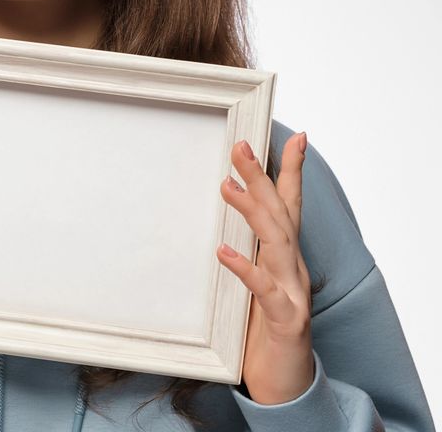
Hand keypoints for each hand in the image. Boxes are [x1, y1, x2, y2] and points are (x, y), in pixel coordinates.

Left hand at [216, 133, 314, 403]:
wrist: (286, 383)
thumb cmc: (264, 326)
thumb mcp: (256, 280)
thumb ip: (248, 250)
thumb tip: (221, 218)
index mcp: (286, 255)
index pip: (291, 204)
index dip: (293, 170)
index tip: (297, 136)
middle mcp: (294, 267)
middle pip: (280, 213)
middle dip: (261, 177)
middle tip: (239, 146)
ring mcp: (293, 292)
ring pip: (278, 243)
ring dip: (253, 211)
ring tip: (227, 185)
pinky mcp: (284, 320)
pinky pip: (264, 290)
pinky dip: (245, 268)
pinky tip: (223, 252)